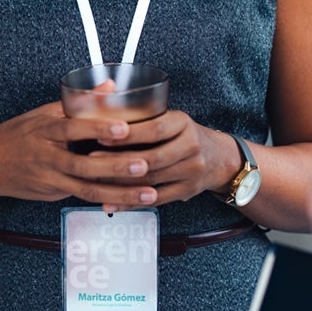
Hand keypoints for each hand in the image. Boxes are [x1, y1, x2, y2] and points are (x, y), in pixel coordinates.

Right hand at [0, 101, 160, 209]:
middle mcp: (47, 156)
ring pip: (88, 189)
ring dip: (120, 193)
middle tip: (144, 165)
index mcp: (45, 130)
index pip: (74, 128)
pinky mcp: (54, 194)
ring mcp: (51, 179)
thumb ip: (80, 101)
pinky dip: (108, 200)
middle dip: (116, 166)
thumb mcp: (44, 111)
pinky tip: (130, 201)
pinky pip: (84, 197)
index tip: (124, 128)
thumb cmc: (19, 133)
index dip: (99, 128)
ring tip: (148, 194)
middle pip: (84, 164)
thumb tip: (110, 85)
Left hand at [89, 113, 238, 211]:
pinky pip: (156, 199)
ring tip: (95, 182)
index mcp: (183, 123)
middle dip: (119, 161)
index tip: (102, 135)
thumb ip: (144, 116)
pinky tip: (112, 203)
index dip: (128, 134)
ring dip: (121, 183)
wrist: (219, 158)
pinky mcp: (187, 191)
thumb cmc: (183, 134)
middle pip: (152, 157)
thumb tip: (101, 108)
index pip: (155, 129)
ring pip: (152, 180)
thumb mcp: (171, 119)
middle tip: (92, 160)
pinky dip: (132, 202)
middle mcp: (191, 146)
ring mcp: (192, 171)